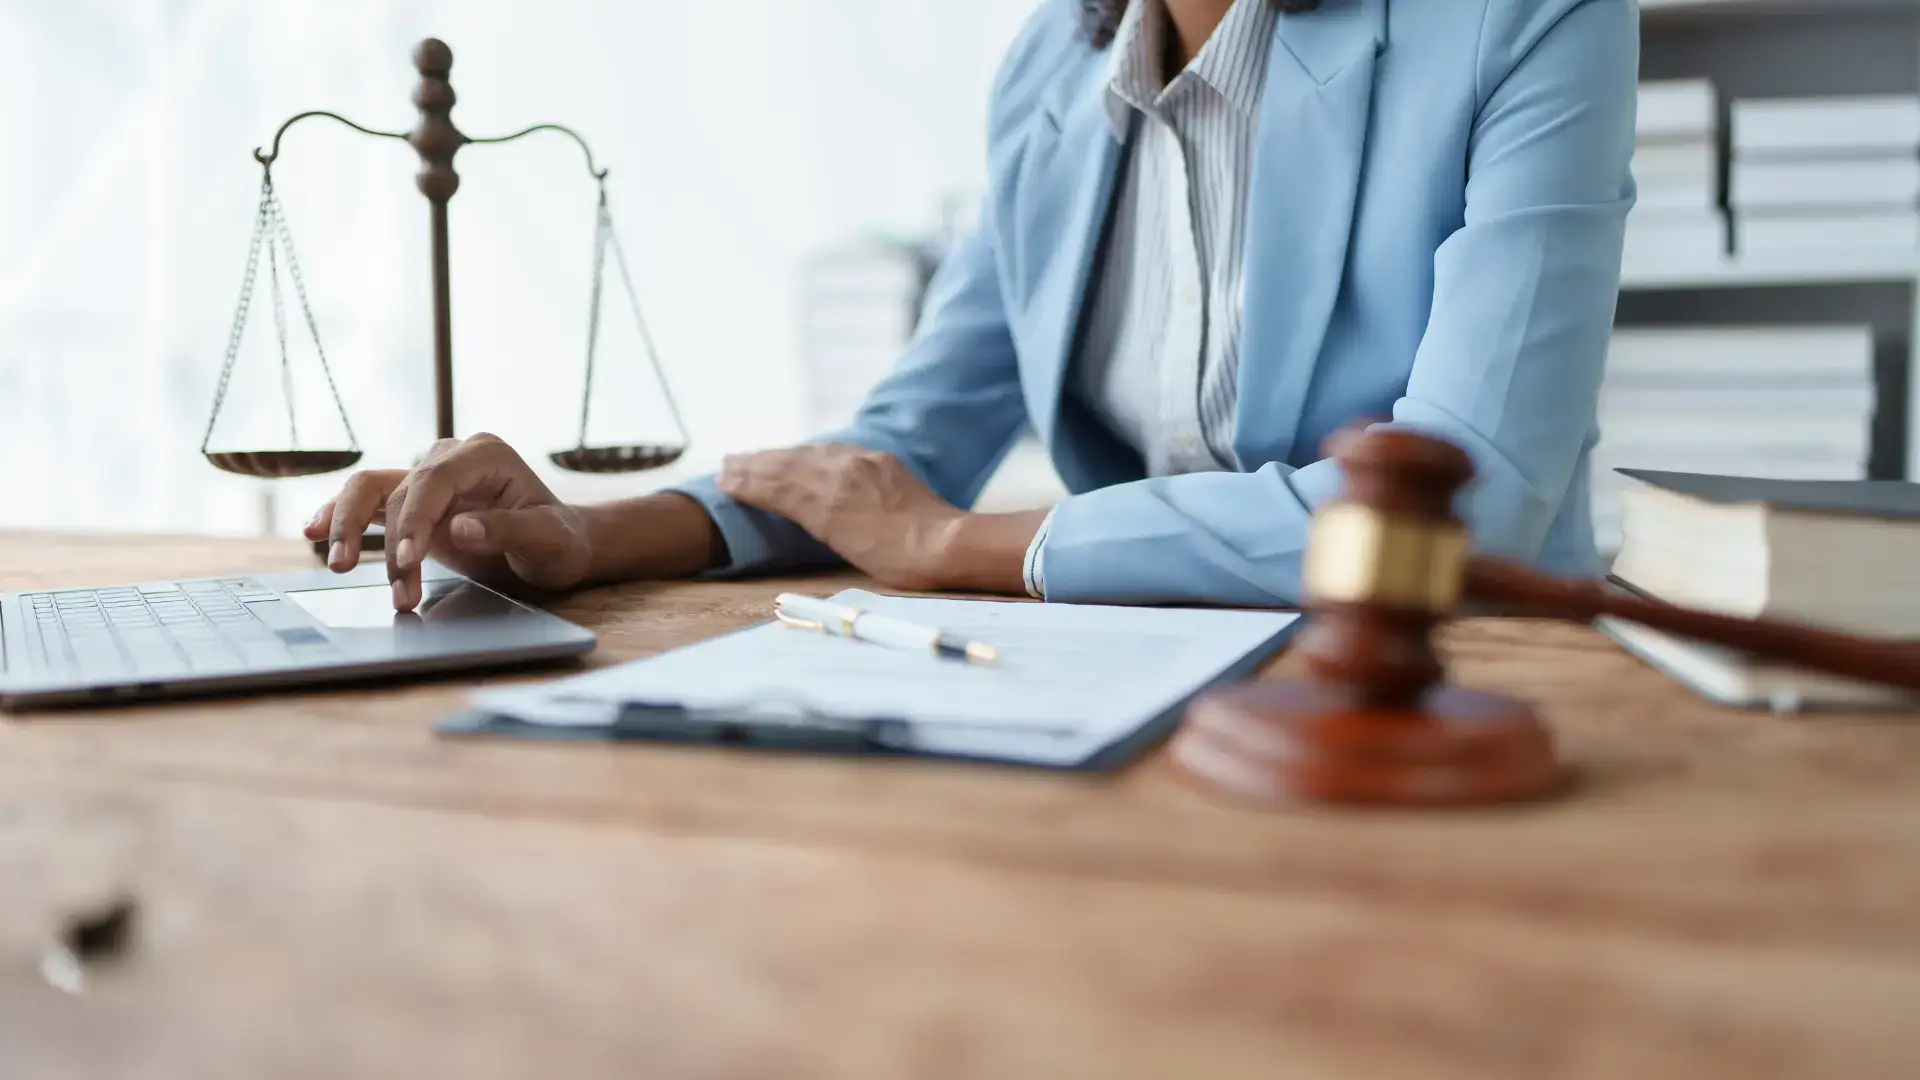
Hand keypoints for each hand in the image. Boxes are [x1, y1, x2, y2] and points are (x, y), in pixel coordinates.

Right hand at [304, 433, 592, 610]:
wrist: (559, 546)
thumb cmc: (559, 541)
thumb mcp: (549, 540)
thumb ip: (508, 530)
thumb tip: (458, 527)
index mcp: (485, 454)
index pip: (435, 479)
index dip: (415, 518)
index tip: (409, 560)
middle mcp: (450, 457)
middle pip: (399, 489)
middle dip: (388, 542)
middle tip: (383, 586)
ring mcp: (428, 476)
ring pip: (371, 491)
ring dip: (351, 530)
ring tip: (338, 567)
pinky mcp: (413, 502)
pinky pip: (368, 503)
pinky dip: (340, 516)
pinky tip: (313, 531)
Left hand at [717, 445, 964, 590]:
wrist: (944, 543)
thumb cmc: (942, 541)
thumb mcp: (915, 509)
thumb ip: (889, 505)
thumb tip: (880, 520)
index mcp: (878, 462)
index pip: (827, 455)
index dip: (798, 459)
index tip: (779, 460)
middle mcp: (854, 462)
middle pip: (799, 457)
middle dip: (766, 459)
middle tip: (736, 460)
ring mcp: (836, 481)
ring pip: (781, 470)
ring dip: (749, 470)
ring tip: (724, 471)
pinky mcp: (822, 505)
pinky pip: (776, 491)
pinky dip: (749, 486)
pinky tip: (728, 486)